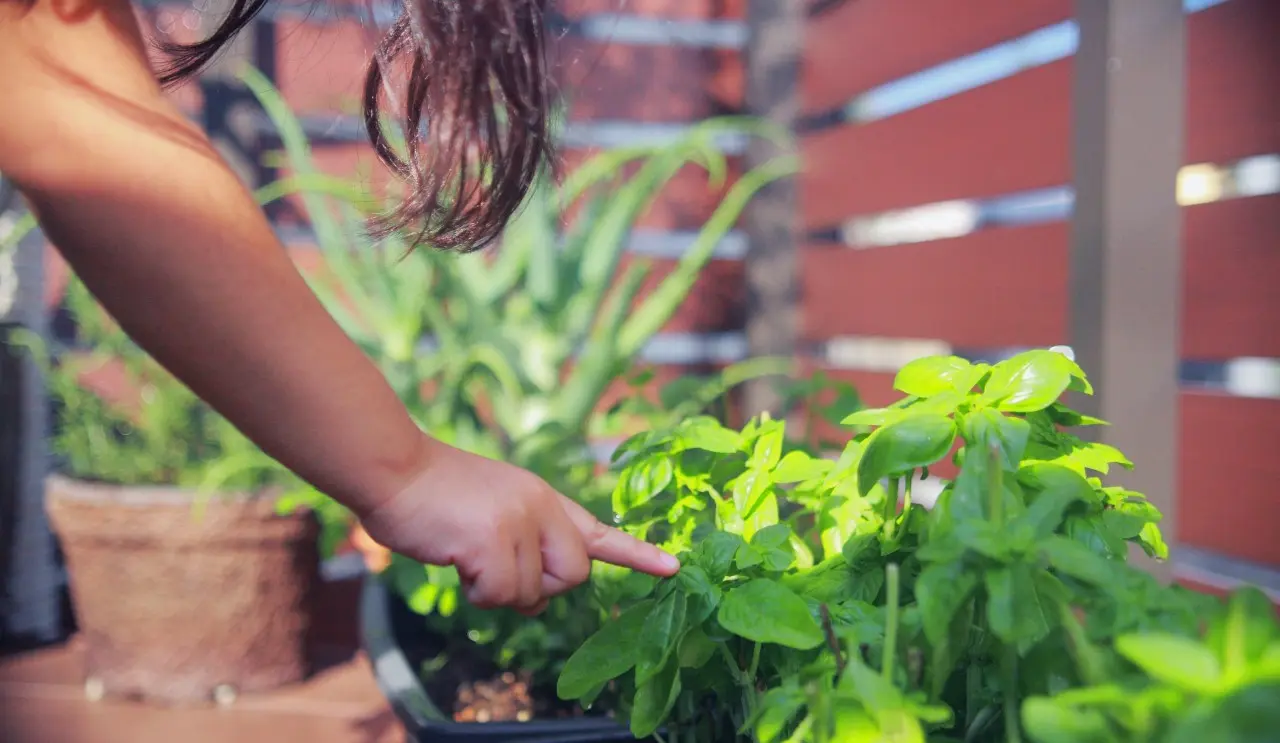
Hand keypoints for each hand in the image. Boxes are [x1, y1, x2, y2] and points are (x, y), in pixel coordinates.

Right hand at [357, 438, 679, 613]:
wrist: (394, 469)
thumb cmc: (435, 496)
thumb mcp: (492, 514)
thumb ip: (523, 548)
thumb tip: (533, 600)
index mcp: (544, 497)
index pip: (599, 531)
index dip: (638, 554)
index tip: (674, 567)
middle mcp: (541, 505)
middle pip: (573, 576)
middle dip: (539, 586)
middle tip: (496, 566)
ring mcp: (519, 520)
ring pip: (530, 593)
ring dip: (495, 589)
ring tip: (466, 552)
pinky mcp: (492, 539)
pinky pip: (499, 595)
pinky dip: (475, 591)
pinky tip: (455, 559)